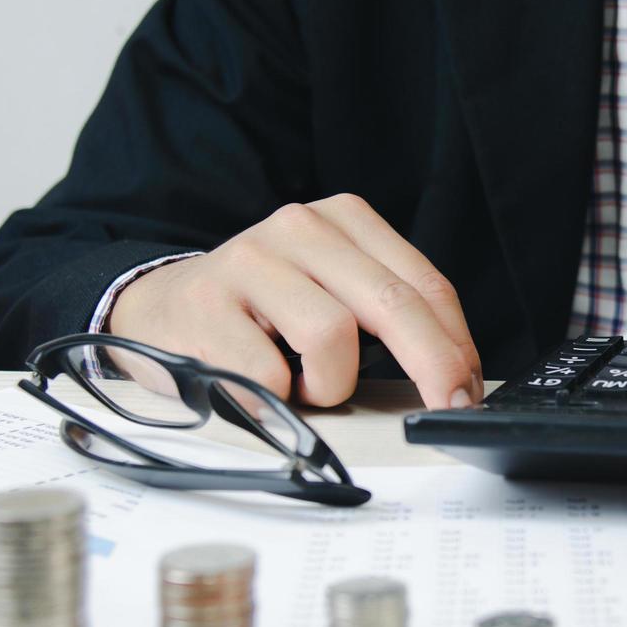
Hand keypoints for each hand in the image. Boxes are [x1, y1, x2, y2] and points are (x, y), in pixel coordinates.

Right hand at [108, 194, 481, 408]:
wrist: (159, 309)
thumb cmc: (260, 313)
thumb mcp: (332, 292)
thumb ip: (386, 317)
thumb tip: (455, 376)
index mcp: (343, 219)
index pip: (424, 284)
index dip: (456, 345)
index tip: (468, 390)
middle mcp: (300, 227)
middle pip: (393, 304)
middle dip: (433, 366)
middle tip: (447, 407)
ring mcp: (250, 260)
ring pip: (332, 337)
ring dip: (330, 385)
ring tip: (304, 384)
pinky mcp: (206, 304)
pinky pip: (270, 374)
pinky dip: (277, 400)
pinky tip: (260, 386)